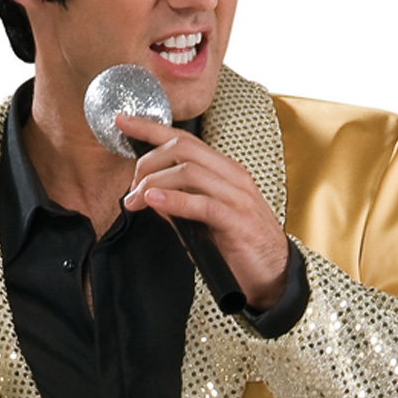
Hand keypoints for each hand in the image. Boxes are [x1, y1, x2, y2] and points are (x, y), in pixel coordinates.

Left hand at [114, 115, 290, 309]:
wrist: (273, 275)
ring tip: (136, 201)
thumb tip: (149, 196)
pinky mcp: (237, 220)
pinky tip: (154, 202)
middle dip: (147, 162)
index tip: (123, 122)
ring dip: (154, 183)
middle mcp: (231, 177)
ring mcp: (237, 196)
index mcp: (224, 172)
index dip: (151, 128)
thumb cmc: (240, 248)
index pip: (184, 140)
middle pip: (182, 149)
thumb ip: (178, 206)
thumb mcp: (203, 223)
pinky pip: (202, 203)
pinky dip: (174, 200)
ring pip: (189, 171)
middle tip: (131, 188)